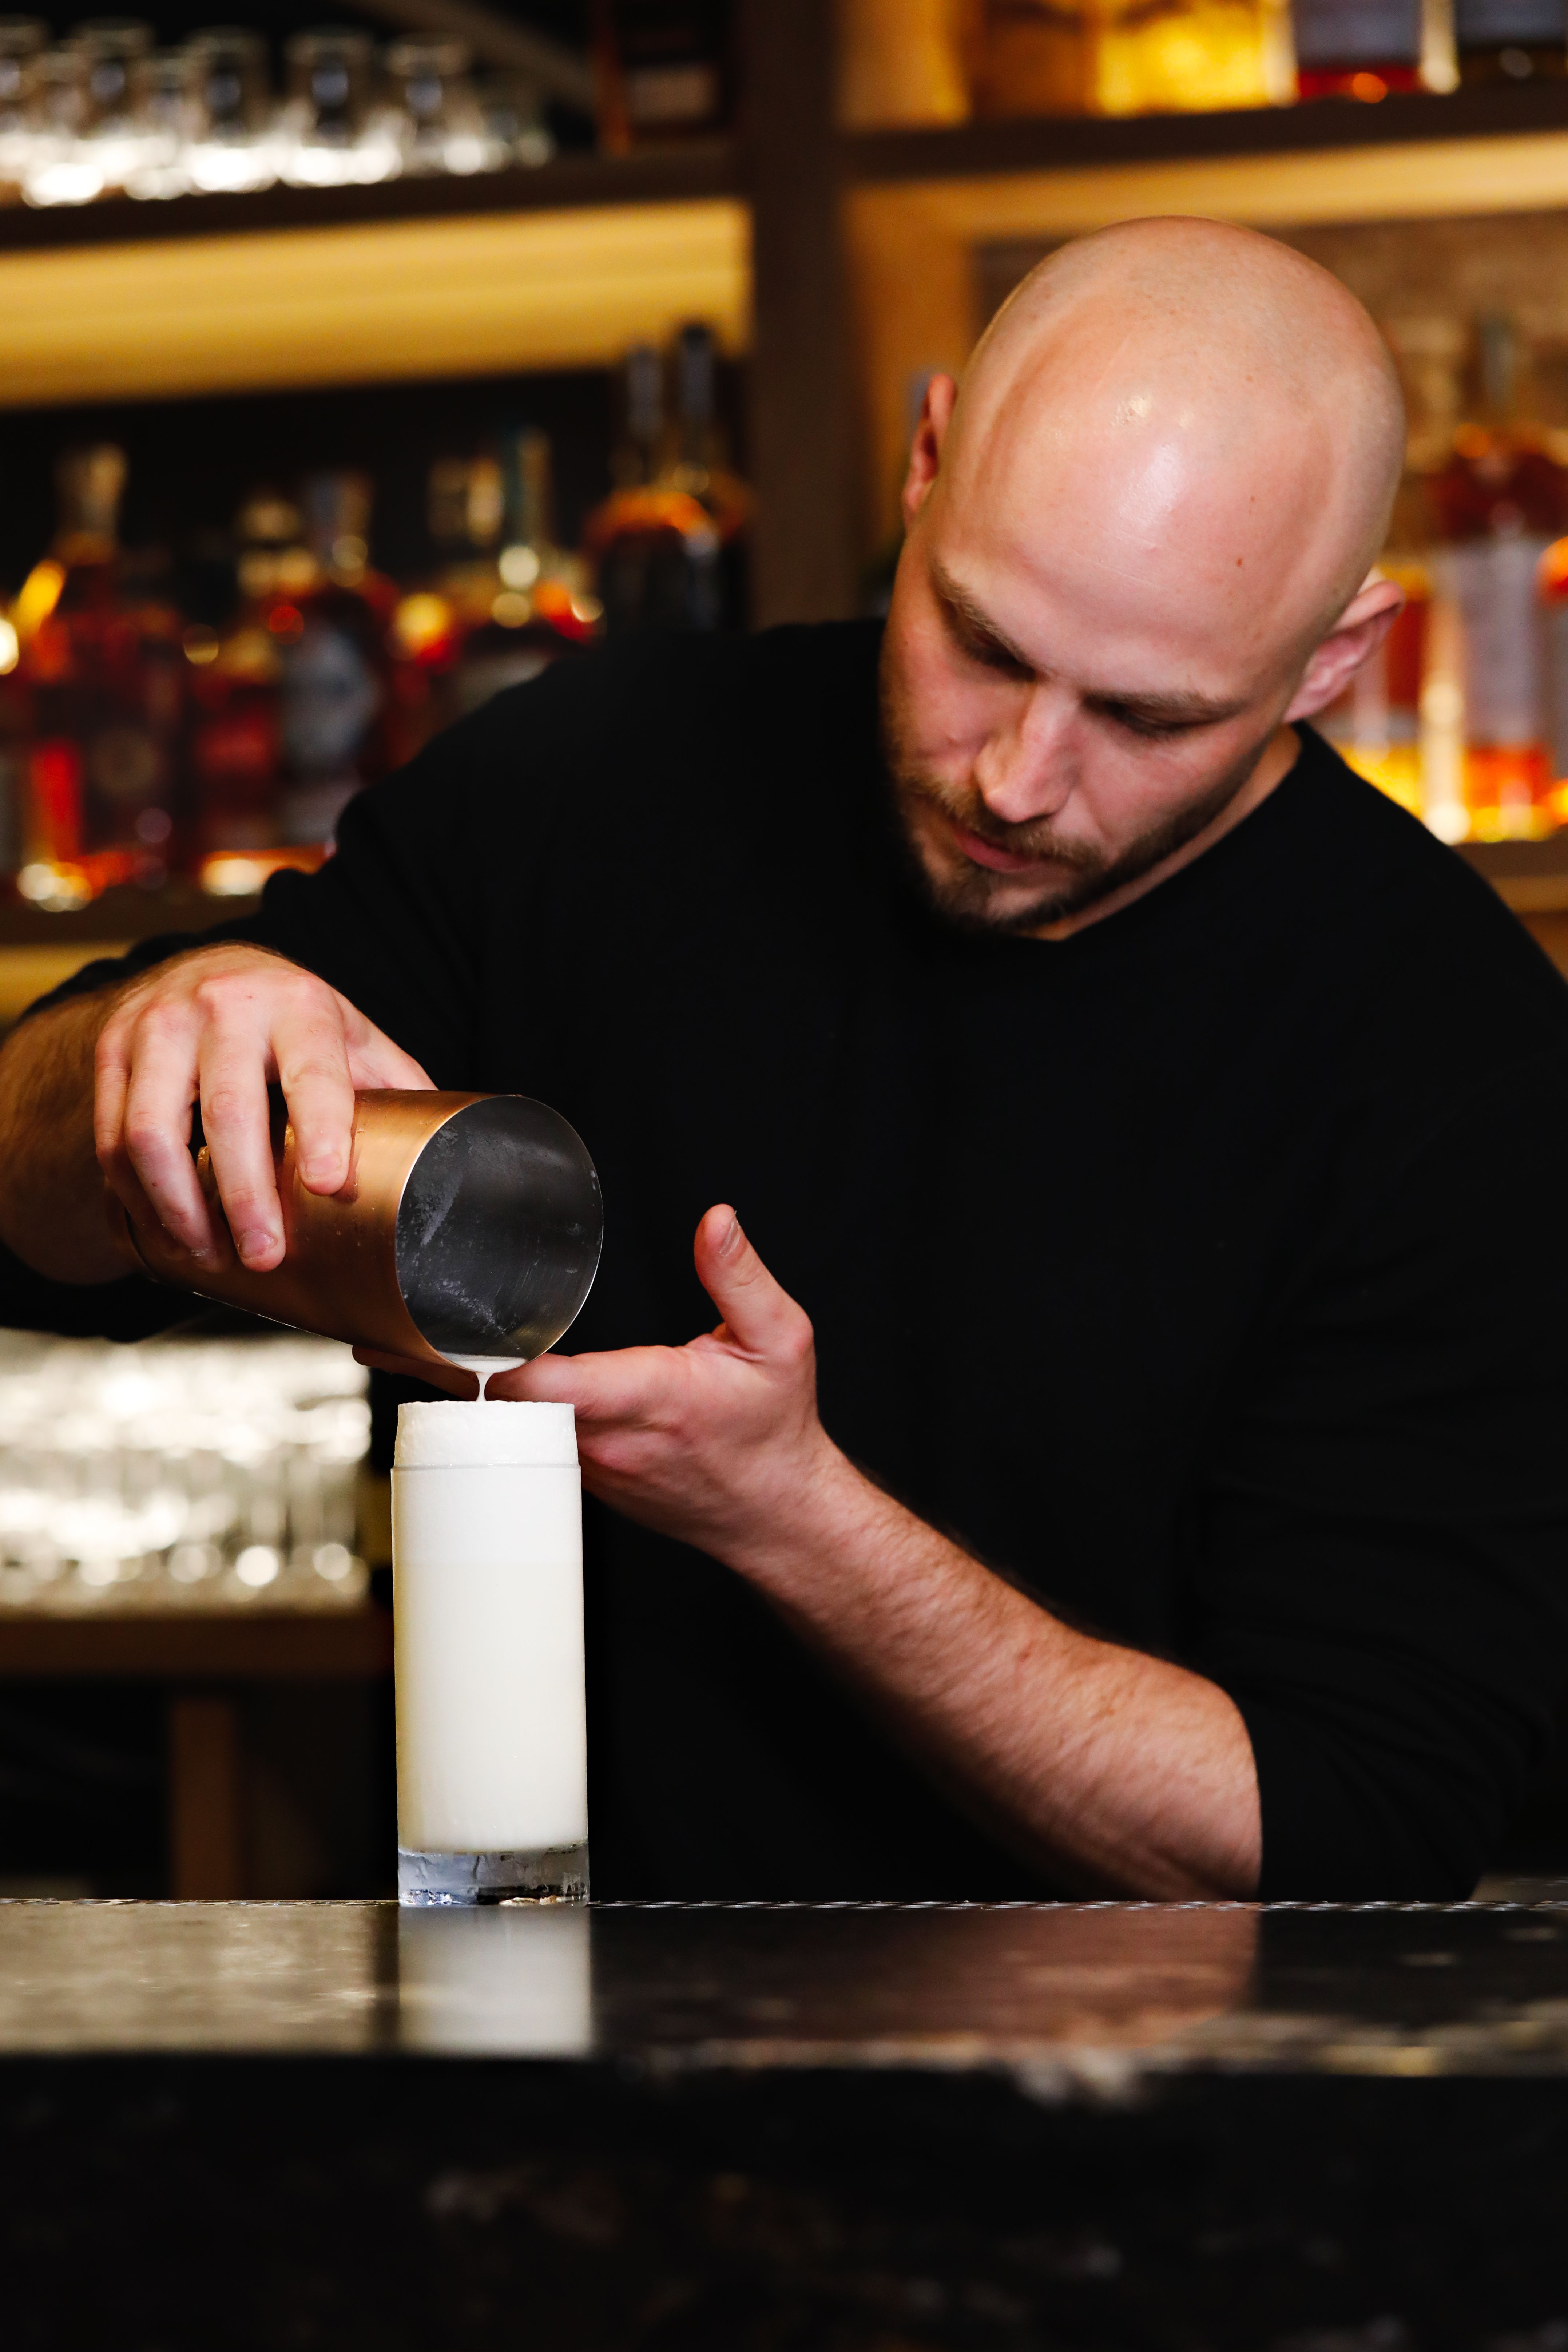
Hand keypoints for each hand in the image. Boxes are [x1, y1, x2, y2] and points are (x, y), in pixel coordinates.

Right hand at [96, 943, 430, 1274]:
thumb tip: (460, 1153)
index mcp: (299, 1004)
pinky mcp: (114, 1049)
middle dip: (245, 1195)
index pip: (313, 1071)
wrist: (212, 970)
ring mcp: (159, 1024)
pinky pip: (112, 1134)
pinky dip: (135, 1193)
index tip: (328, 1183)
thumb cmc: (296, 1019)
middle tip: (265, 1255)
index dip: (322, 1128)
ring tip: (209, 1255)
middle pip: (228, 1112)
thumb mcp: (354, 1037)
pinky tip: (166, 1228)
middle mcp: (224, 1006)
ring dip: (178, 1207)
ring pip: (151, 1130)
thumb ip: (396, 1088)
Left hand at [359, 1205, 847, 1569]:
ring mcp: (583, 1468)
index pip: (539, 1382)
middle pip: (496, 1403)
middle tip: (374, 1323)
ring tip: (395, 1338)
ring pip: (500, 1426)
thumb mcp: (780, 1342)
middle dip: (436, 1366)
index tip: (428, 1325)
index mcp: (643, 1399)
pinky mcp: (580, 1478)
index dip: (479, 1357)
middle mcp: (601, 1442)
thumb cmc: (775, 1428)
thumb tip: (716, 1219)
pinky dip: (488, 1410)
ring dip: (455, 1387)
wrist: (777, 1514)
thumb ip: (741, 1278)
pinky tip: (459, 1377)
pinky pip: (518, 1441)